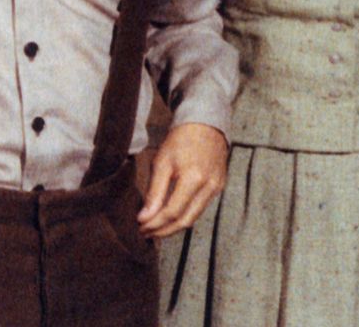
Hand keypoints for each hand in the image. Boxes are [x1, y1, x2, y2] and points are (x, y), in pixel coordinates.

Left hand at [137, 123, 228, 237]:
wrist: (205, 124)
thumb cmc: (181, 140)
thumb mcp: (162, 162)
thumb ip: (154, 192)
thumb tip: (144, 218)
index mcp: (194, 178)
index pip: (172, 212)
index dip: (155, 224)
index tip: (140, 227)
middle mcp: (209, 186)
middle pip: (185, 221)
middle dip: (163, 231)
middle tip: (146, 233)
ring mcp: (216, 188)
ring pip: (194, 218)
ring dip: (173, 226)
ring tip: (155, 227)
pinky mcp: (218, 187)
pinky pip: (200, 209)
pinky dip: (184, 215)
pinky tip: (170, 215)